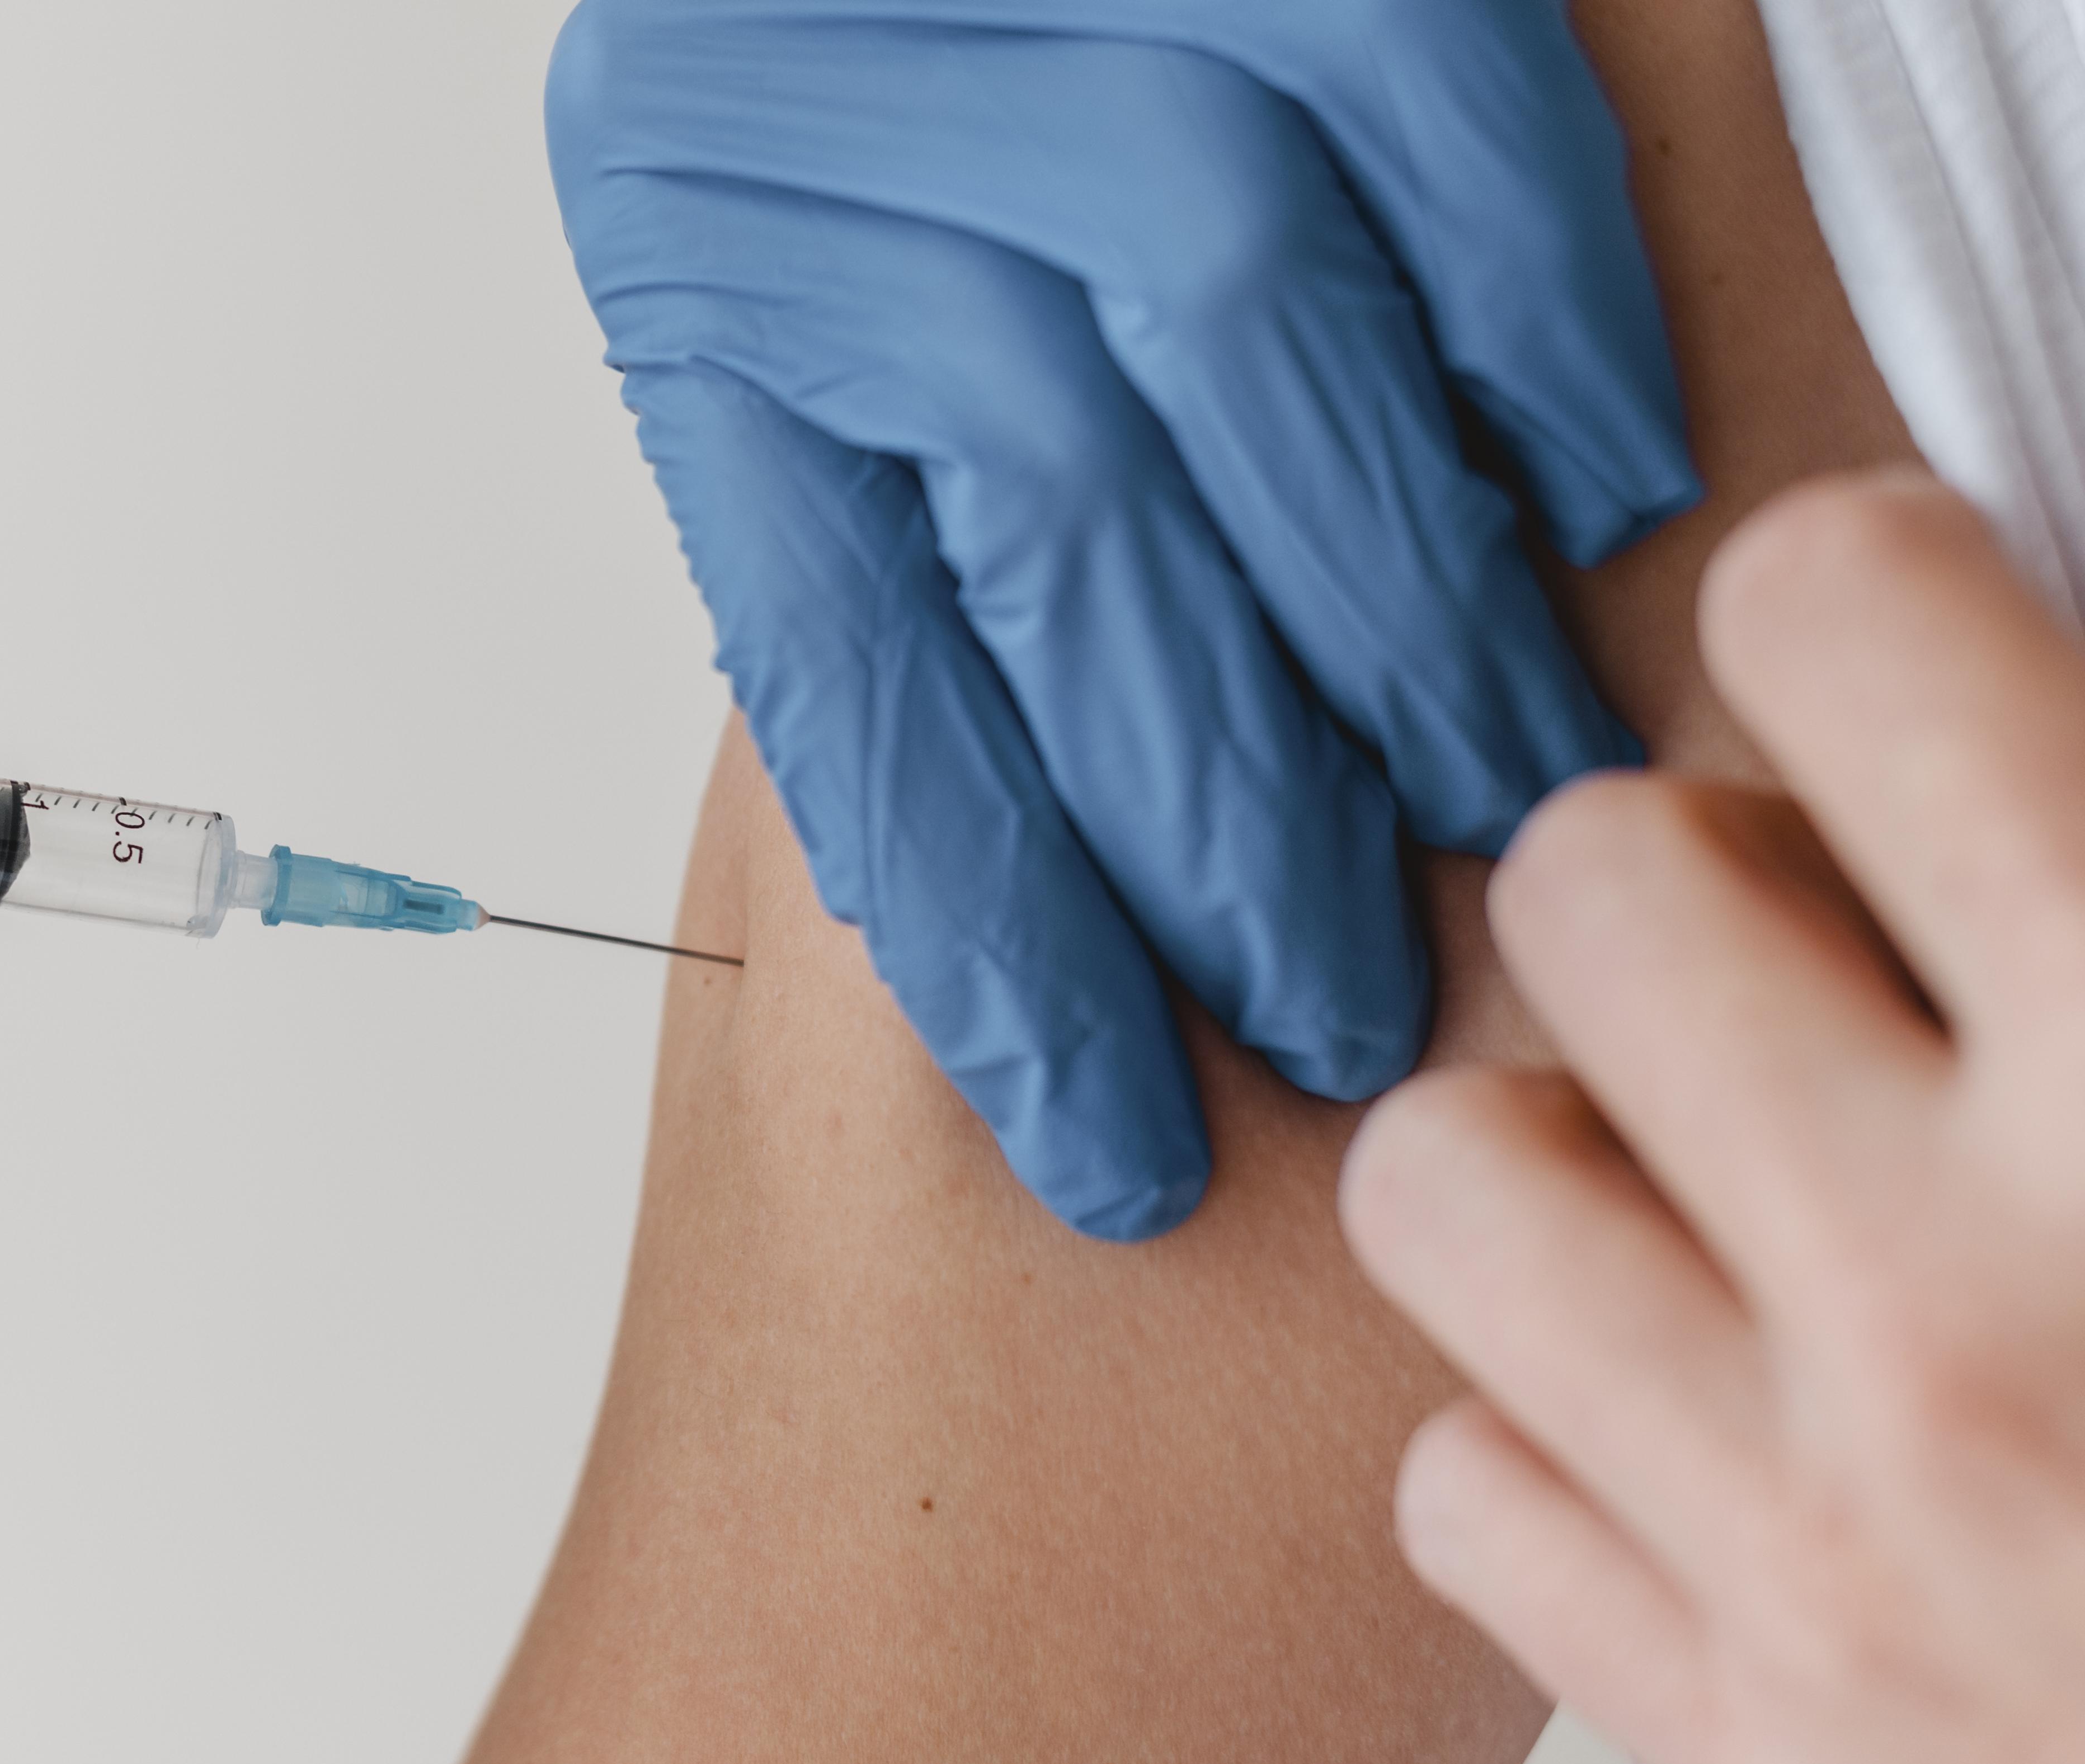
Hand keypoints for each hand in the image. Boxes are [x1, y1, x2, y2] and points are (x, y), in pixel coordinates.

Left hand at [549, 0, 1695, 1237]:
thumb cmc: (923, 132)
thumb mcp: (837, 339)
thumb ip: (927, 547)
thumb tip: (1084, 897)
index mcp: (688, 252)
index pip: (835, 655)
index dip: (993, 932)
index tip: (1110, 1144)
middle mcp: (810, 96)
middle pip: (1056, 516)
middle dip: (1225, 810)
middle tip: (1342, 1006)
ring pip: (1242, 333)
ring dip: (1398, 610)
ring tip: (1496, 800)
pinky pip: (1432, 113)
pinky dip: (1538, 325)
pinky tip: (1590, 494)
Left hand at [1344, 472, 2084, 1763]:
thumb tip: (2020, 601)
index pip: (1834, 624)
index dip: (1866, 607)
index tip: (1909, 670)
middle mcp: (1978, 1298)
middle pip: (1585, 879)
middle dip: (1698, 885)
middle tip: (1830, 962)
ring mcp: (1839, 1547)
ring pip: (1443, 1172)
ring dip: (1571, 1153)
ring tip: (1733, 1192)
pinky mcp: (1763, 1742)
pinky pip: (1462, 1477)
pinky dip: (1568, 1443)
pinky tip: (1734, 1426)